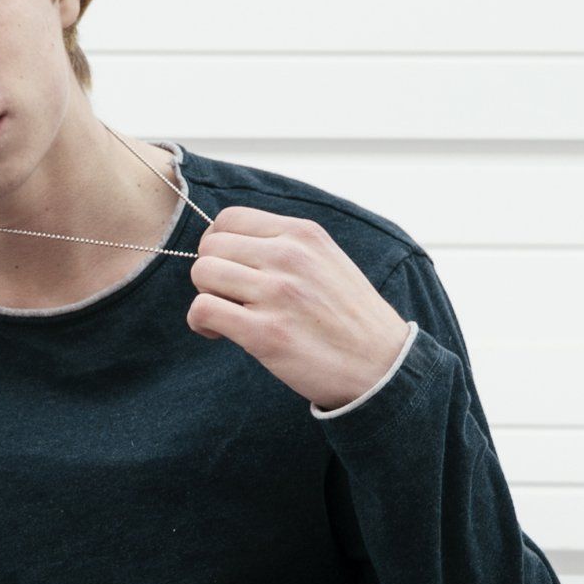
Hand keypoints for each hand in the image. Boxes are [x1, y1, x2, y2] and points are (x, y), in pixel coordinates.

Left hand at [185, 205, 411, 410]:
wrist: (382, 365)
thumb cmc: (350, 318)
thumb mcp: (326, 260)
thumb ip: (285, 246)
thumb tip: (234, 245)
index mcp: (302, 234)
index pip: (230, 218)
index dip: (218, 244)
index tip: (230, 268)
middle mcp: (288, 256)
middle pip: (211, 246)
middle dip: (210, 273)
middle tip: (228, 297)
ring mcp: (276, 293)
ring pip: (202, 273)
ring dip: (205, 296)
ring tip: (226, 316)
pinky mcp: (265, 332)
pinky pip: (203, 310)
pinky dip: (201, 323)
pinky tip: (218, 333)